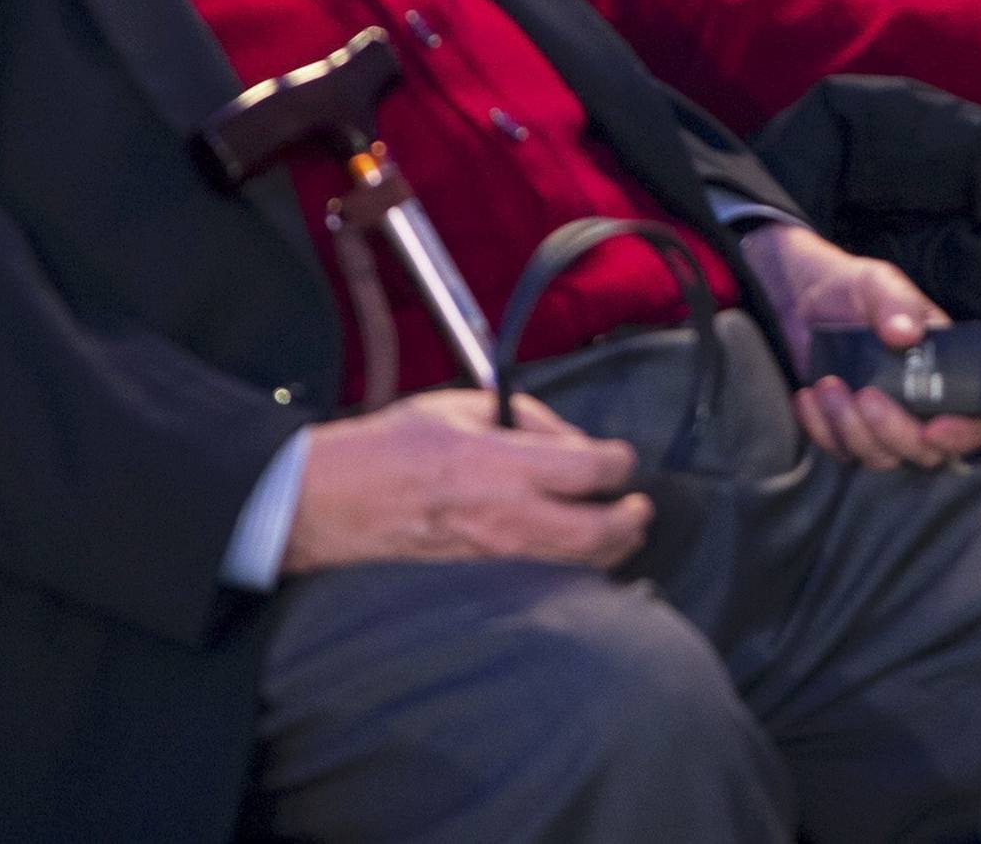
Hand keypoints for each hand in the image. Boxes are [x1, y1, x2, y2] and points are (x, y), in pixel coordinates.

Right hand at [281, 389, 648, 573]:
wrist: (339, 501)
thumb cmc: (396, 446)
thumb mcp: (463, 405)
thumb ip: (525, 418)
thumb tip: (568, 439)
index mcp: (505, 464)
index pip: (591, 469)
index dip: (620, 461)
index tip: (622, 457)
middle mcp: (509, 515)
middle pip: (598, 532)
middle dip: (631, 519)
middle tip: (640, 507)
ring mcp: (498, 553)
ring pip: (577, 563)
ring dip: (612, 548)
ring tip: (624, 530)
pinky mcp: (484, 574)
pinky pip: (546, 574)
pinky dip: (574, 566)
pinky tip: (581, 554)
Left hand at [742, 223, 980, 467]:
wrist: (804, 299)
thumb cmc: (853, 289)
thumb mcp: (878, 283)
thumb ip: (897, 303)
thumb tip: (908, 334)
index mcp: (944, 371)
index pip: (973, 421)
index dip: (961, 434)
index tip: (933, 427)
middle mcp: (920, 405)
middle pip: (926, 451)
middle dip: (895, 430)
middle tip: (866, 394)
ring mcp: (883, 423)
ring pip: (881, 456)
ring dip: (852, 427)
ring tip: (828, 385)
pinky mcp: (847, 431)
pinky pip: (840, 450)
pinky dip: (822, 428)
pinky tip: (810, 395)